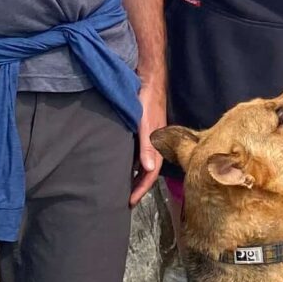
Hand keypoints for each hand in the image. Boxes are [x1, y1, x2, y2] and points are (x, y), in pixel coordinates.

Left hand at [131, 73, 166, 204]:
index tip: (130, 202)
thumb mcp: (145, 124)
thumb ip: (146, 146)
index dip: (141, 189)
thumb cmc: (147, 100)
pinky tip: (126, 165)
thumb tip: (148, 170)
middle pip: (148, 172)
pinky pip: (141, 153)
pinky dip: (134, 163)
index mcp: (157, 145)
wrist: (149, 79)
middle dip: (139, 187)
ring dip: (136, 176)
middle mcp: (156, 144)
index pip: (150, 174)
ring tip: (124, 188)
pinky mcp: (145, 132)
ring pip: (145, 163)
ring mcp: (151, 139)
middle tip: (125, 200)